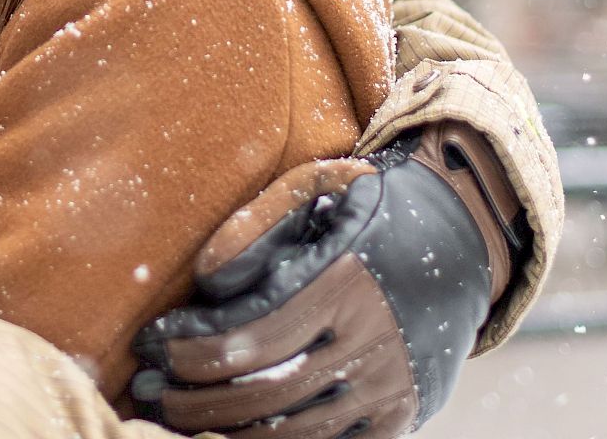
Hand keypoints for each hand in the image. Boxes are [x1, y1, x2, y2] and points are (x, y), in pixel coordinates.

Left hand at [130, 126, 523, 436]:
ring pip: (290, 434)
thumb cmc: (366, 210)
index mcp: (345, 281)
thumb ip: (258, 226)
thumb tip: (204, 280)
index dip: (188, 346)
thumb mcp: (318, 192)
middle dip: (191, 396)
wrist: (459, 243)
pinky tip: (229, 436)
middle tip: (146, 386)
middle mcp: (370, 341)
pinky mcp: (398, 420)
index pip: (248, 333)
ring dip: (220, 432)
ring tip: (173, 416)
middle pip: (261, 391)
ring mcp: (388, 388)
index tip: (149, 343)